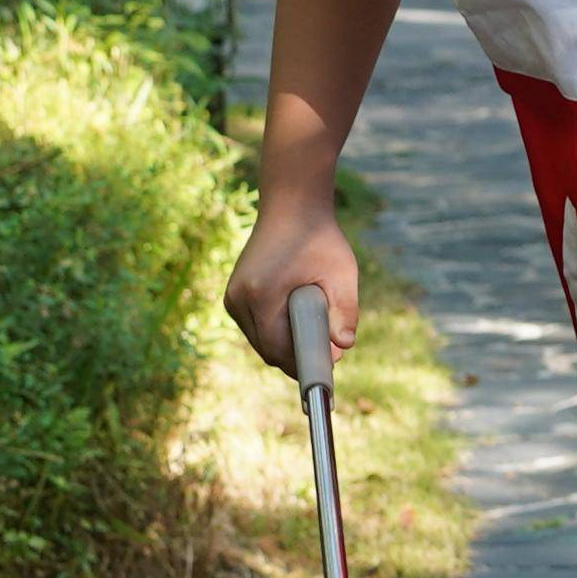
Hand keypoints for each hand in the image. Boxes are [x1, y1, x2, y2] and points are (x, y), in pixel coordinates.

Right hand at [226, 190, 358, 374]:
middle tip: (329, 352)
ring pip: (260, 342)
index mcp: (261, 293)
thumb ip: (344, 311)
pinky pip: (255, 328)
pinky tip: (297, 322)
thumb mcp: (342, 273)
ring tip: (316, 333)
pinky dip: (275, 331)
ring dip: (285, 344)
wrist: (292, 208)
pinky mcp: (233, 296)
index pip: (276, 349)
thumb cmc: (319, 238)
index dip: (302, 365)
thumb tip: (343, 348)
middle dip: (296, 356)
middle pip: (267, 350)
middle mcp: (238, 298)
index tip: (327, 370)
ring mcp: (232, 297)